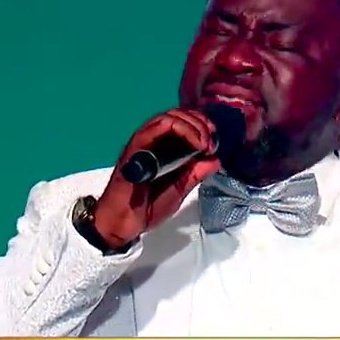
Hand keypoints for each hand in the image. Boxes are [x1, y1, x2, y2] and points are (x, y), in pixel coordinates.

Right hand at [92, 109, 221, 248]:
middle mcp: (152, 142)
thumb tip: (215, 159)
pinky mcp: (136, 148)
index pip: (182, 123)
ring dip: (192, 125)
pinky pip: (155, 128)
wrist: (124, 223)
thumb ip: (195, 173)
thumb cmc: (147, 207)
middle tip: (211, 141)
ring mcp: (143, 143)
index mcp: (162, 149)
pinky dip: (179, 129)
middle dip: (200, 123)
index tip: (214, 141)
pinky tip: (194, 143)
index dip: (202, 125)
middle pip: (177, 115)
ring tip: (204, 142)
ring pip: (168, 117)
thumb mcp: (180, 189)